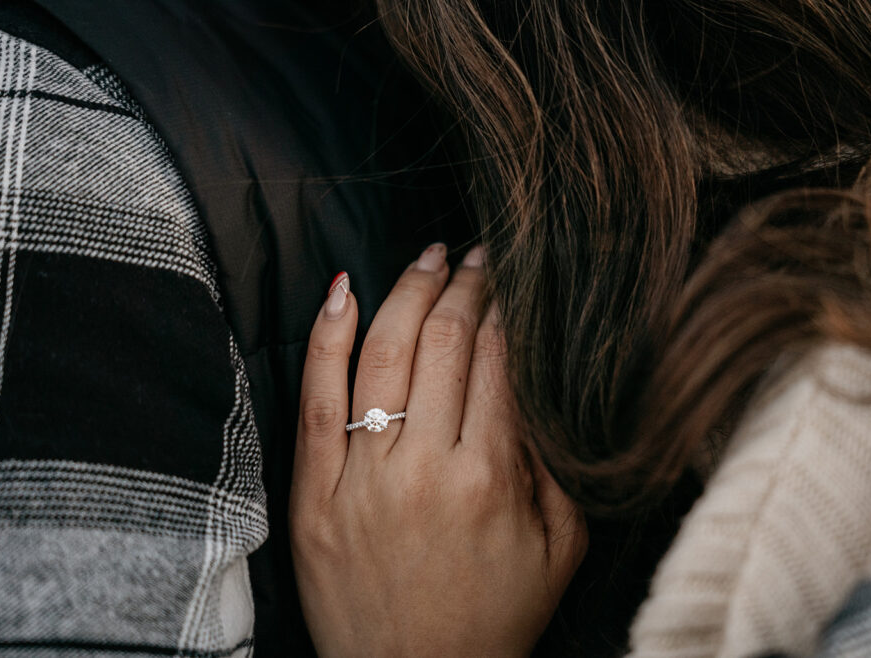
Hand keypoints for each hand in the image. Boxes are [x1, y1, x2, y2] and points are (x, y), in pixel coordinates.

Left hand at [289, 245, 587, 657]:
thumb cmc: (494, 616)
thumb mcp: (558, 545)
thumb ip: (554, 461)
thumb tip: (533, 380)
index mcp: (489, 479)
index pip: (498, 358)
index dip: (506, 304)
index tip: (511, 275)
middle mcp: (423, 470)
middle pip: (444, 341)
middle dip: (464, 283)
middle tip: (477, 255)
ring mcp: (360, 481)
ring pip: (381, 355)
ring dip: (407, 292)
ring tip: (429, 258)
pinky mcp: (312, 498)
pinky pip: (315, 400)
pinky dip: (326, 338)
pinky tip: (344, 291)